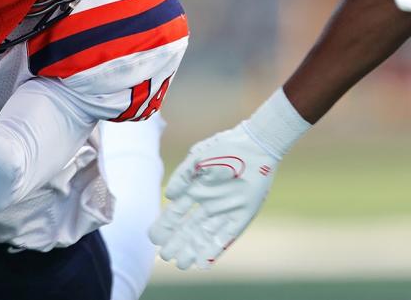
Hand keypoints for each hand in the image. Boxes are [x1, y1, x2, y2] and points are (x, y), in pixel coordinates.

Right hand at [149, 122, 279, 269]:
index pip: (177, 212)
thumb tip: (168, 196)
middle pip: (189, 228)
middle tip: (165, 256)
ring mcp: (225, 210)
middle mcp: (209, 202)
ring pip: (205, 235)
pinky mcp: (242, 216)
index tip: (154, 238)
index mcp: (196, 188)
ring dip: (193, 249)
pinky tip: (203, 262)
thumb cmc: (226, 148)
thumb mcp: (198, 158)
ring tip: (181, 264)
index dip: (165, 225)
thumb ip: (182, 176)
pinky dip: (215, 249)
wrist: (256, 146)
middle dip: (177, 242)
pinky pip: (226, 236)